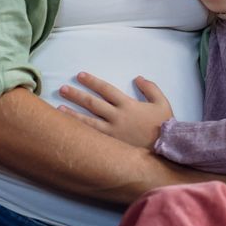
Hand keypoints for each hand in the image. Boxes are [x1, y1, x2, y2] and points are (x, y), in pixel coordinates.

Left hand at [56, 73, 173, 148]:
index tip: (80, 75)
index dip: (92, 81)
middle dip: (76, 95)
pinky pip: (92, 137)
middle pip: (92, 103)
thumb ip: (150, 88)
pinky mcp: (111, 145)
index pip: (106, 89)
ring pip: (88, 121)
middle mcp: (117, 117)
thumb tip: (138, 78)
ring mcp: (112, 133)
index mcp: (128, 105)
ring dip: (72, 113)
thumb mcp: (162, 103)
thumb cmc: (164, 126)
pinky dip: (80, 132)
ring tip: (59, 108)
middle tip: (63, 89)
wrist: (166, 149)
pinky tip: (70, 130)